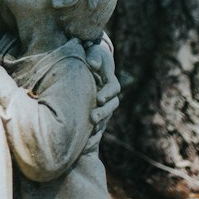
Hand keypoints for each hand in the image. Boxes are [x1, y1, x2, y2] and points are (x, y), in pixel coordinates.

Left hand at [84, 32, 119, 149]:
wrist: (92, 61)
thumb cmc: (92, 55)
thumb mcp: (94, 53)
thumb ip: (95, 57)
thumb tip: (93, 64)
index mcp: (110, 80)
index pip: (113, 87)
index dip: (107, 93)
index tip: (99, 98)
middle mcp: (110, 94)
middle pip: (111, 105)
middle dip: (103, 112)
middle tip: (93, 118)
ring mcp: (105, 104)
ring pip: (106, 117)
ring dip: (99, 126)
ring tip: (89, 134)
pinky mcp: (97, 112)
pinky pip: (99, 126)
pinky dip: (93, 135)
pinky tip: (85, 145)